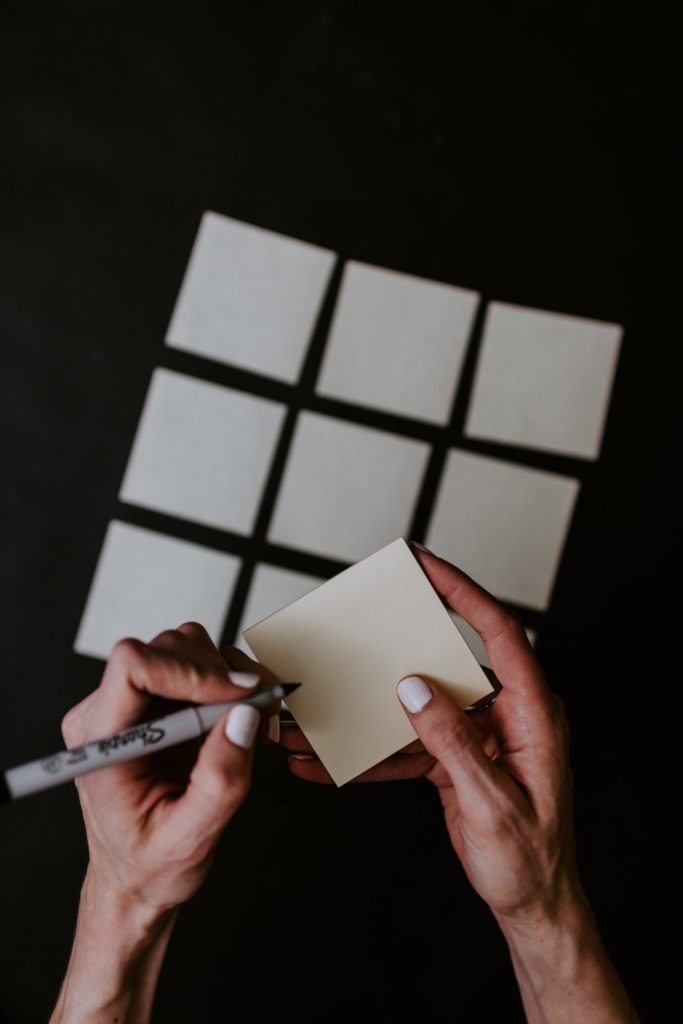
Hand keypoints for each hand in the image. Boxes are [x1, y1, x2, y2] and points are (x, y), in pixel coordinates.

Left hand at [61, 622, 279, 911]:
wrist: (136, 876)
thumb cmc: (150, 863)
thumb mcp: (191, 838)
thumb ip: (220, 781)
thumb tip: (245, 716)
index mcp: (102, 743)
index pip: (133, 667)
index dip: (189, 670)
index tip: (236, 695)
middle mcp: (109, 713)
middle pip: (167, 649)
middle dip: (221, 676)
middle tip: (259, 711)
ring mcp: (132, 703)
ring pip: (185, 648)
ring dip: (229, 677)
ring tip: (253, 718)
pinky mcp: (157, 700)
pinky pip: (198, 665)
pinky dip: (231, 683)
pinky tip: (242, 718)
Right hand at [282, 546, 637, 1021]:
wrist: (532, 906)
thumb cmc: (529, 860)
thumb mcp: (493, 802)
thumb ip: (454, 742)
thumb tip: (414, 690)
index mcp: (532, 713)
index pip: (498, 632)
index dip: (462, 592)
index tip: (425, 564)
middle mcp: (504, 714)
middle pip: (447, 659)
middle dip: (399, 641)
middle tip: (363, 618)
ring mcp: (477, 736)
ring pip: (416, 706)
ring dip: (368, 710)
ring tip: (321, 709)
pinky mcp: (455, 760)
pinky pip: (406, 746)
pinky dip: (370, 753)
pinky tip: (331, 761)